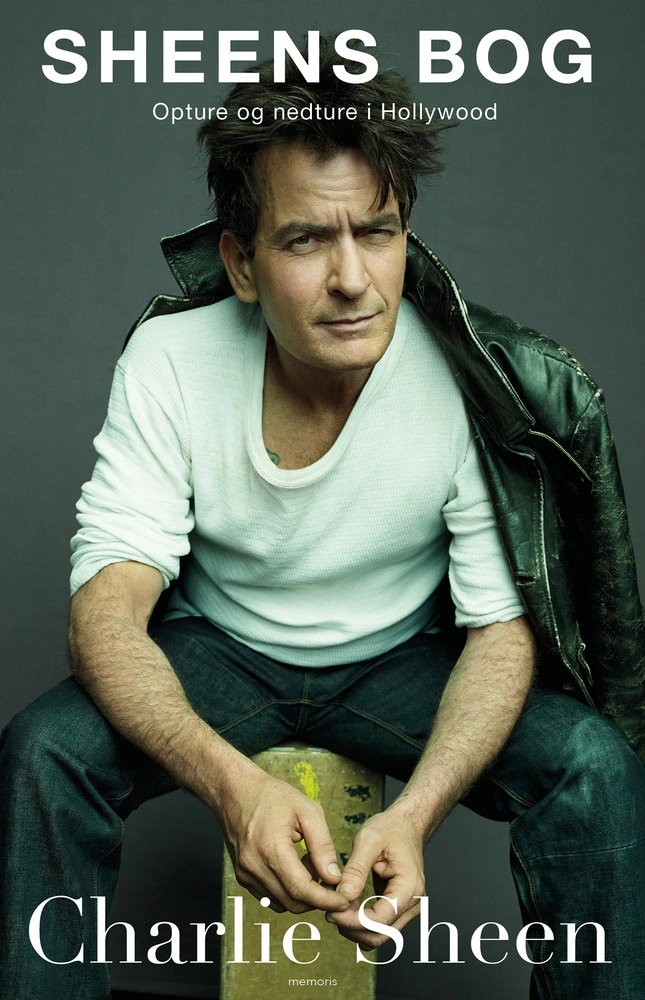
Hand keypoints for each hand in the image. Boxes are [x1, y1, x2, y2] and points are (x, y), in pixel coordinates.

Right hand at [214, 761, 347, 914]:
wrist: (235, 791)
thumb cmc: (271, 796)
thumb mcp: (307, 811)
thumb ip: (323, 846)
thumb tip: (334, 877)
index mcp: (271, 848)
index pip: (301, 889)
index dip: (325, 899)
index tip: (343, 900)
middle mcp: (254, 867)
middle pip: (293, 902)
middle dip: (318, 898)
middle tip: (331, 876)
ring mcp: (246, 874)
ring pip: (282, 903)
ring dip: (303, 894)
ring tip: (309, 863)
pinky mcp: (243, 877)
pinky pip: (270, 897)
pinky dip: (288, 891)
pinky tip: (294, 868)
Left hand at [325, 803, 425, 950]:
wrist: (405, 825)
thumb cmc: (390, 829)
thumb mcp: (369, 840)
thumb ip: (356, 869)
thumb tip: (344, 896)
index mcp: (409, 887)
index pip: (380, 920)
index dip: (352, 921)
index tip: (330, 911)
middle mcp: (413, 903)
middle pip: (380, 935)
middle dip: (351, 928)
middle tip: (329, 911)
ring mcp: (408, 907)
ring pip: (379, 935)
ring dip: (355, 927)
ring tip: (337, 906)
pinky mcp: (398, 907)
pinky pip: (379, 925)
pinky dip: (361, 922)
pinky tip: (348, 905)